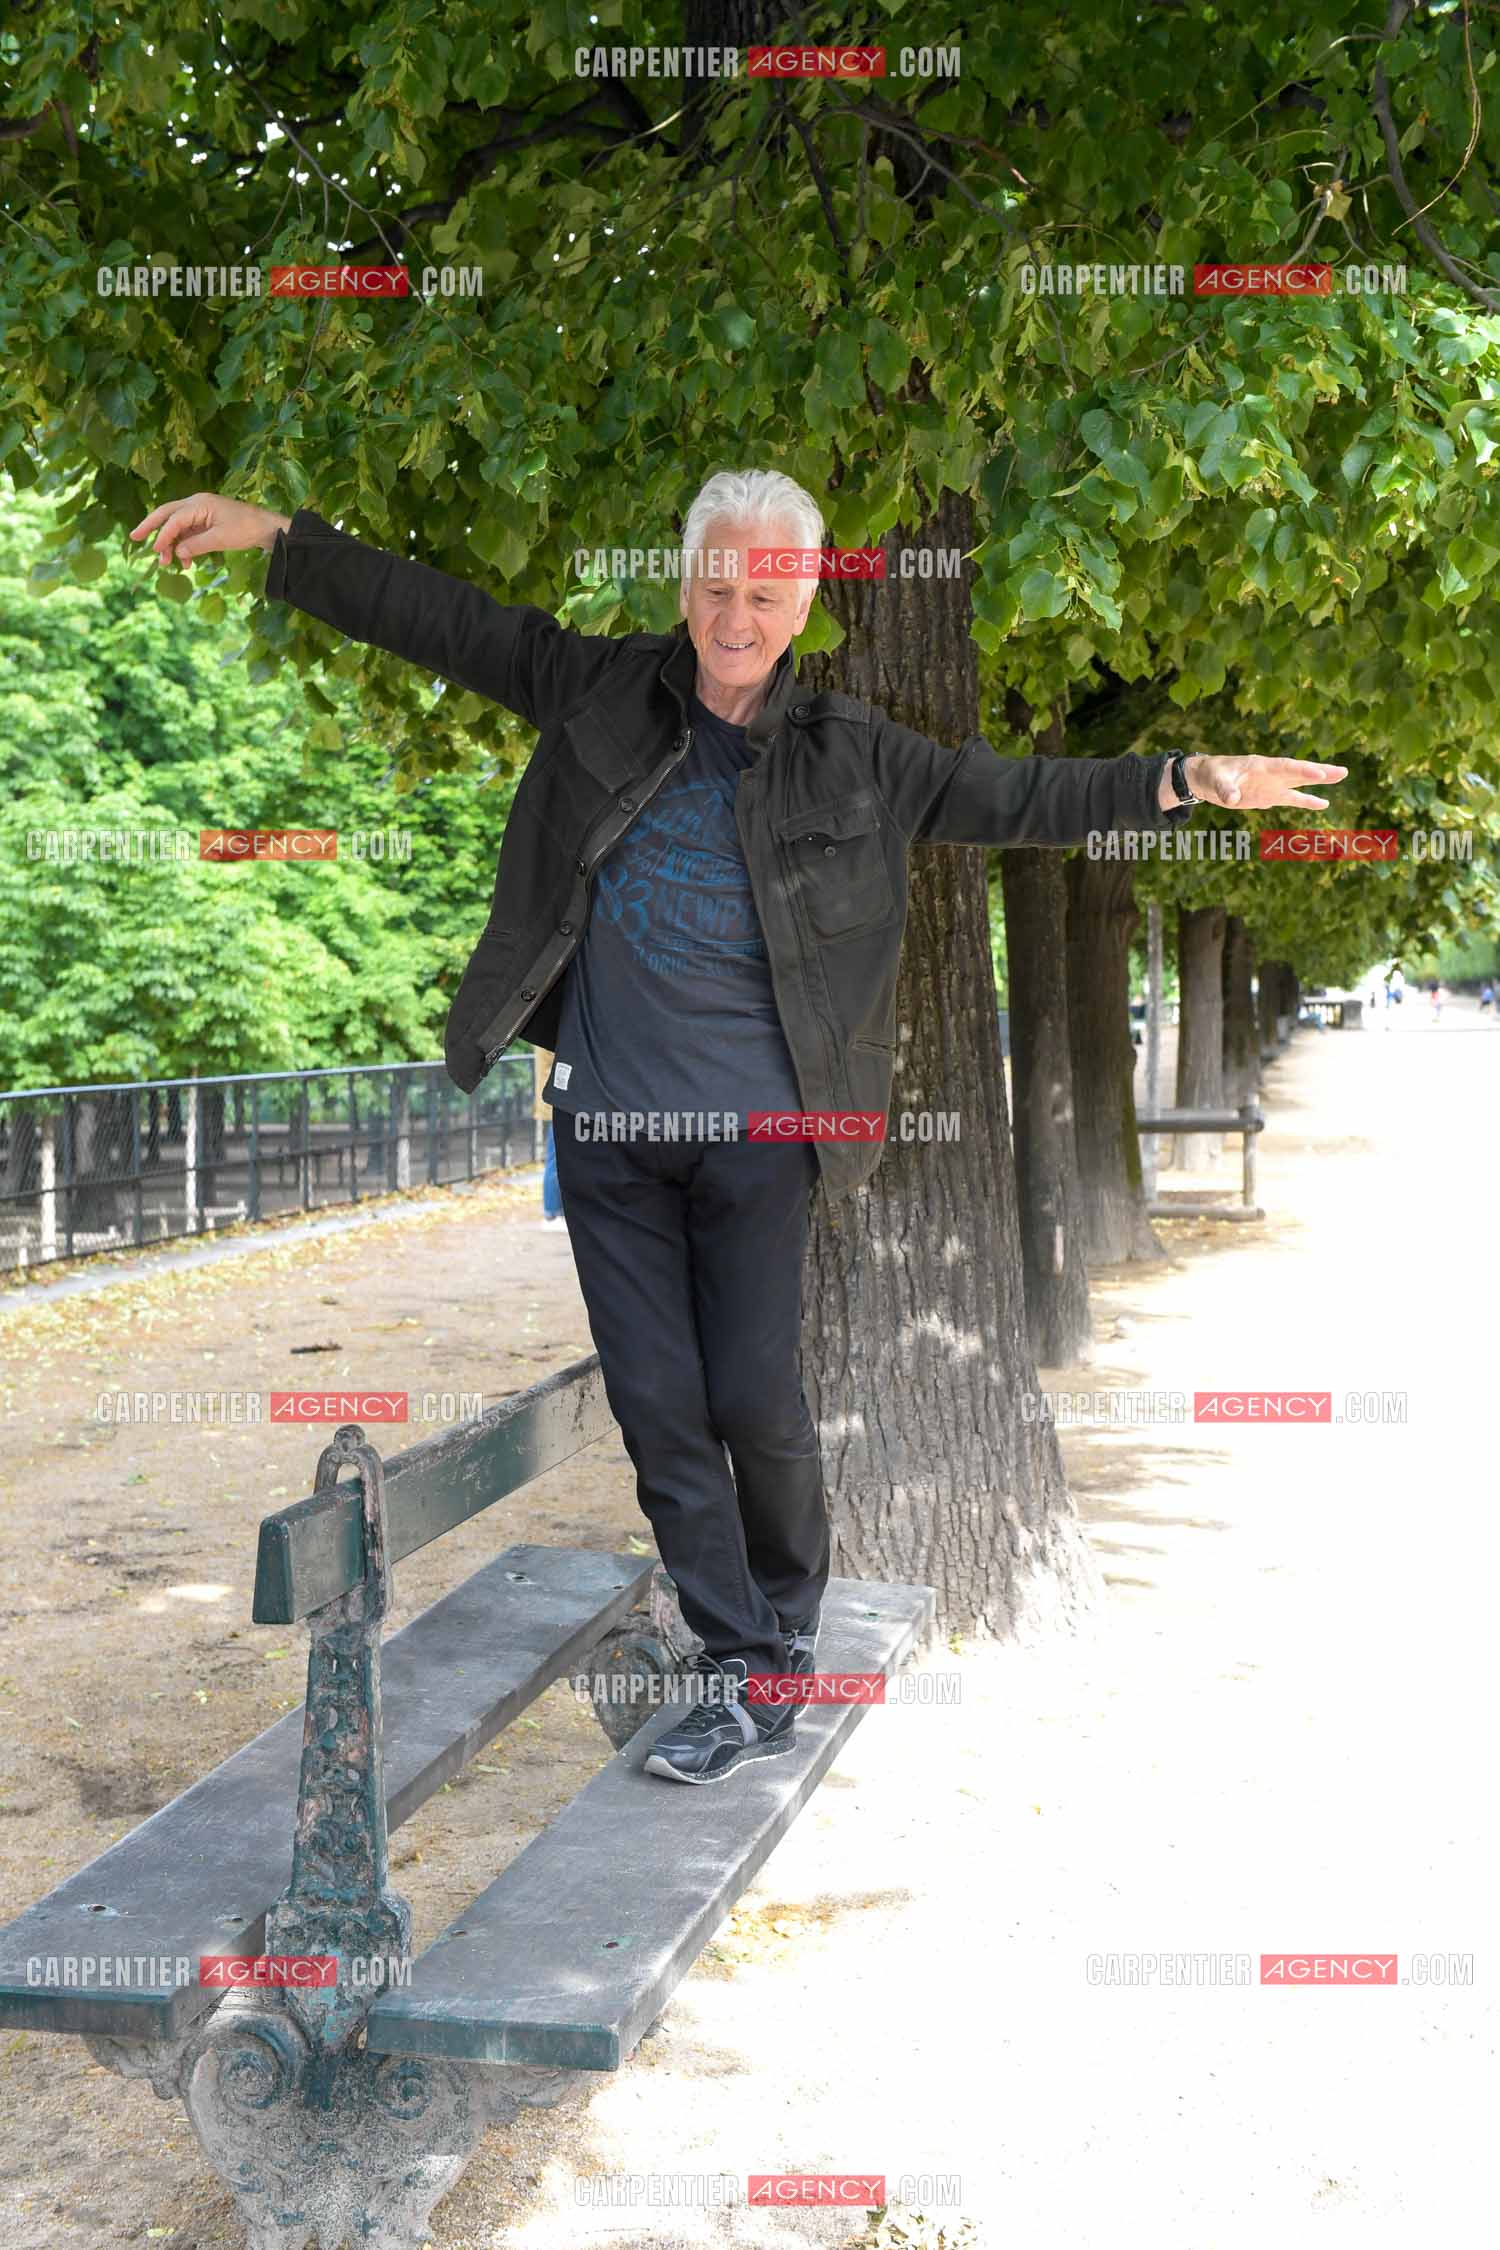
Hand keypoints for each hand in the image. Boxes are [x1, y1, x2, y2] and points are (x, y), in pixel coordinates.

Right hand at [129, 492, 292, 565]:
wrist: (266, 528)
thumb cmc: (246, 529)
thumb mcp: (221, 539)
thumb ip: (197, 545)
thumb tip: (177, 552)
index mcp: (199, 503)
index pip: (174, 518)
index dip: (163, 535)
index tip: (156, 550)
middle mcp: (196, 504)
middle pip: (167, 514)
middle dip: (151, 526)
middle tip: (134, 538)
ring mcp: (200, 512)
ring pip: (177, 526)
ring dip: (171, 544)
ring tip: (168, 563)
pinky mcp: (205, 522)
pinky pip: (188, 533)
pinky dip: (184, 546)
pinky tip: (185, 562)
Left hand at [1161, 752, 1348, 812]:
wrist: (1207, 779)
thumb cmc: (1211, 774)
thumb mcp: (1215, 780)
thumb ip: (1225, 789)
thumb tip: (1232, 799)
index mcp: (1261, 766)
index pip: (1285, 767)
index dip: (1302, 771)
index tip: (1319, 774)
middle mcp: (1271, 774)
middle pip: (1300, 771)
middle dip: (1321, 772)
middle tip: (1343, 772)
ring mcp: (1272, 785)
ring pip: (1300, 783)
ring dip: (1320, 783)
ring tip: (1341, 777)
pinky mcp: (1269, 796)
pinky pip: (1291, 798)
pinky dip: (1307, 802)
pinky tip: (1324, 804)